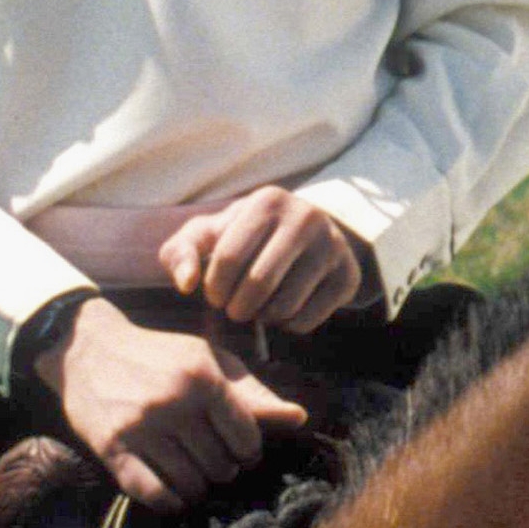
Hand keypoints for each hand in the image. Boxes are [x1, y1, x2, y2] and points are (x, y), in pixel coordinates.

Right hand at [34, 297, 308, 511]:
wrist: (90, 348)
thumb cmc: (160, 355)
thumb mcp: (208, 359)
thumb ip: (252, 391)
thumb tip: (299, 418)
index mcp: (203, 376)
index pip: (247, 438)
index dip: (249, 450)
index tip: (239, 448)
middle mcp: (174, 401)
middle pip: (220, 466)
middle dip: (223, 468)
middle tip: (213, 458)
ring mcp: (142, 427)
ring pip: (190, 484)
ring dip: (198, 487)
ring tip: (193, 472)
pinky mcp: (113, 449)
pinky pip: (154, 495)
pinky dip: (170, 501)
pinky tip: (172, 490)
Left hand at [157, 187, 367, 331]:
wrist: (305, 236)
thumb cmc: (243, 237)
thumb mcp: (208, 235)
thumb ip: (180, 253)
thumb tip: (187, 284)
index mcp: (267, 201)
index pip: (228, 258)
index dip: (214, 288)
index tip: (215, 296)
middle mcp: (305, 216)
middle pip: (258, 284)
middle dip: (237, 308)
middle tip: (235, 310)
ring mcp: (332, 245)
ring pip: (285, 305)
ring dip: (262, 318)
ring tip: (257, 309)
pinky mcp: (347, 275)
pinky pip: (308, 319)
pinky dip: (288, 326)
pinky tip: (283, 312)